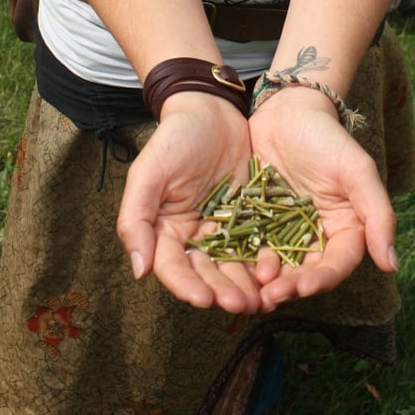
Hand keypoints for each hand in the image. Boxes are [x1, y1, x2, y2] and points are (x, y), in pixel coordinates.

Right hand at [116, 92, 259, 312]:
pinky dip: (266, 260)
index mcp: (165, 231)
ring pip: (234, 264)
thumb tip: (138, 270)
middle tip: (241, 304)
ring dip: (246, 284)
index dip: (186, 286)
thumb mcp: (148, 173)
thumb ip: (136, 218)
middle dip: (222, 290)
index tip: (203, 300)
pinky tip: (278, 271)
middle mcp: (194, 236)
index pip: (173, 267)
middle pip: (207, 272)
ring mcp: (224, 228)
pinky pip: (258, 243)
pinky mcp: (250, 217)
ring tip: (262, 298)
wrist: (211, 110)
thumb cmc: (174, 139)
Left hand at [248, 87, 396, 311]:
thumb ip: (377, 213)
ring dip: (264, 281)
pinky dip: (241, 258)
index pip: (337, 263)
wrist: (287, 110)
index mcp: (344, 228)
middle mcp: (314, 234)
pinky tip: (229, 266)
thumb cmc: (327, 136)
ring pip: (276, 263)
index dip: (323, 279)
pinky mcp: (256, 219)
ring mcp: (283, 229)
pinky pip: (249, 243)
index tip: (305, 287)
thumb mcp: (356, 169)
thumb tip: (392, 263)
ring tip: (249, 290)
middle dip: (289, 286)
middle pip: (305, 270)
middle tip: (269, 297)